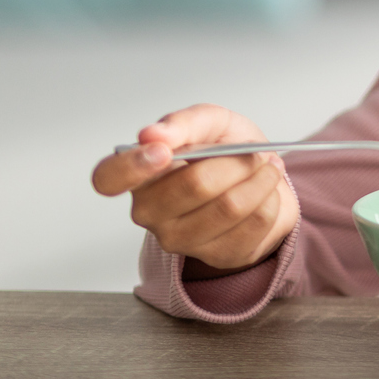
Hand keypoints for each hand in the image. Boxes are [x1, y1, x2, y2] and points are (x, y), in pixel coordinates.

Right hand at [90, 104, 300, 277]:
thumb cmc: (225, 151)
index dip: (132, 166)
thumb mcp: (210, 122)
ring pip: (230, 207)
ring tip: (266, 167)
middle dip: (237, 162)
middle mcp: (150, 212)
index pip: (108, 178)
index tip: (163, 151)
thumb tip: (153, 134)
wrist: (260, 179)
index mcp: (139, 174)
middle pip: (194, 186)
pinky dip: (271, 198)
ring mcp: (180, 239)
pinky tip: (266, 191)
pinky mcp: (217, 256)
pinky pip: (255, 222)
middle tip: (254, 151)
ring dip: (261, 179)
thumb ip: (184, 122)